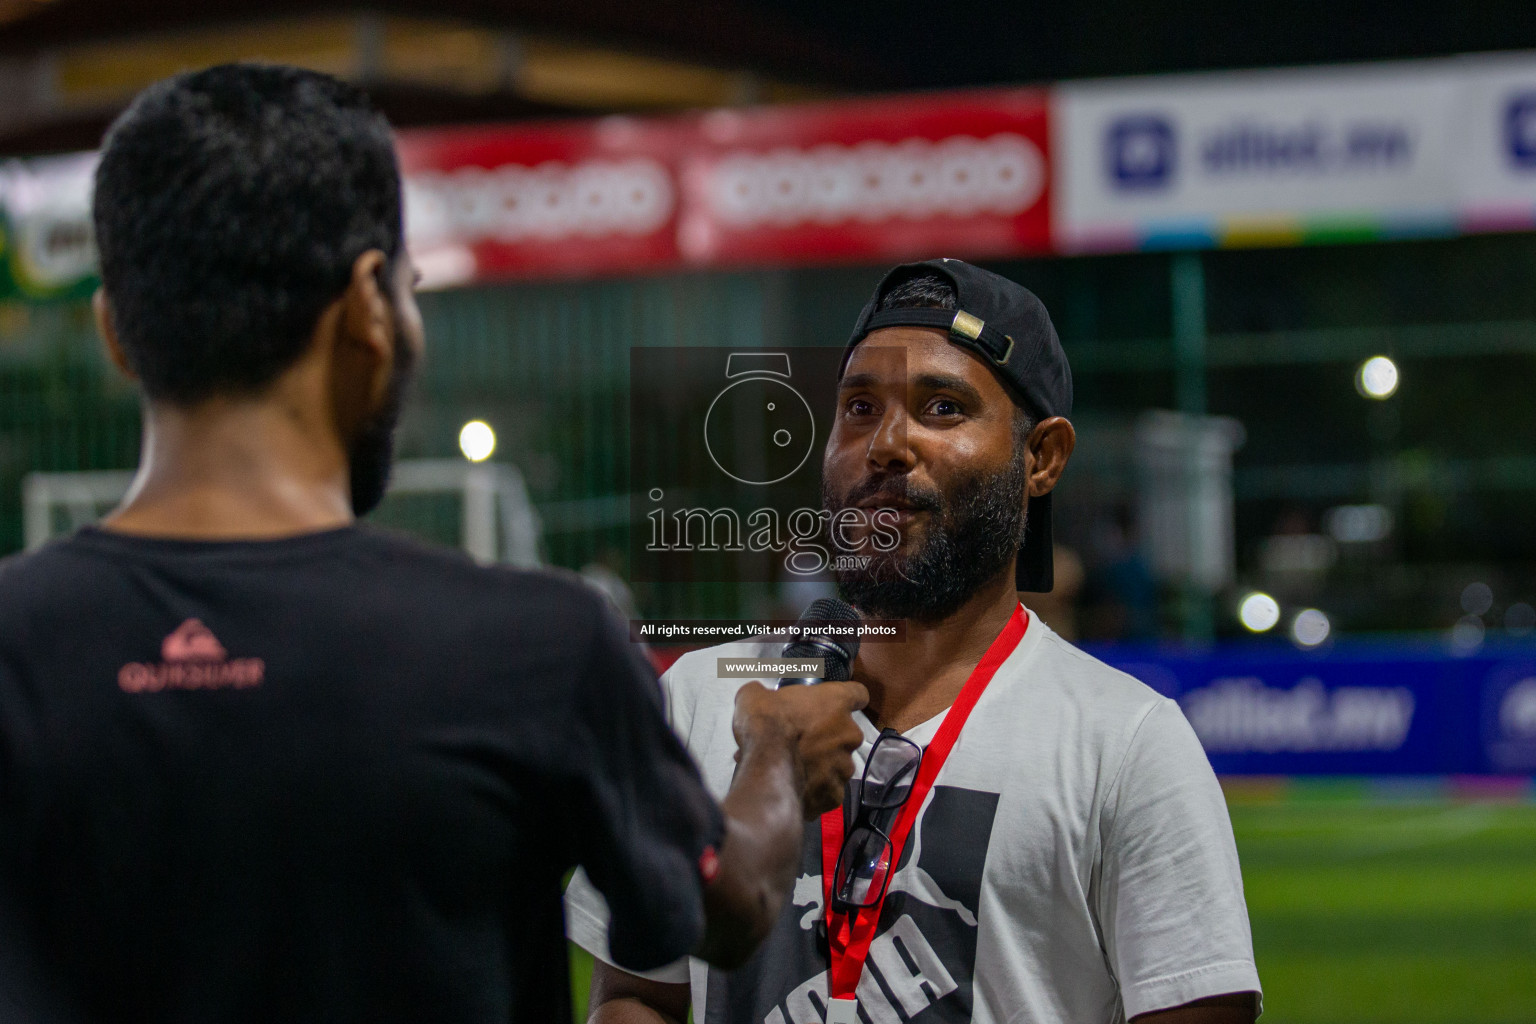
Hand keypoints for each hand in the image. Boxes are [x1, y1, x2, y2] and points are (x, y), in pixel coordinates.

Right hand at [732, 680, 868, 818]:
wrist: (766, 767)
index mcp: (836, 702)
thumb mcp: (754, 697)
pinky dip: (813, 790)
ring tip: (791, 769)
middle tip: (799, 742)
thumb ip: (764, 694)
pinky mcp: (835, 795)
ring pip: (836, 765)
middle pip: (845, 733)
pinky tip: (793, 787)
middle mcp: (849, 734)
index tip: (838, 705)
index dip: (848, 699)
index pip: (858, 694)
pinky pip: (826, 791)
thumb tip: (756, 696)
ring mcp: (844, 767)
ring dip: (819, 765)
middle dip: (826, 738)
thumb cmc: (767, 723)